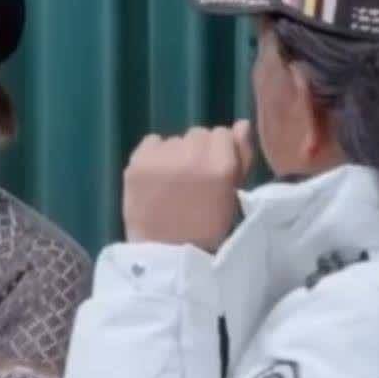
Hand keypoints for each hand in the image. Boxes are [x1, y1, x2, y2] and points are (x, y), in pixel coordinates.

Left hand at [122, 120, 254, 252]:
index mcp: (220, 165)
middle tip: (192, 177)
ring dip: (176, 153)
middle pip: (198, 133)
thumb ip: (241, 156)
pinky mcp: (136, 162)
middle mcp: (191, 155)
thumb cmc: (207, 228)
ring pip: (175, 139)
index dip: (220, 151)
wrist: (166, 253)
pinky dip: (155, 154)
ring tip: (173, 181)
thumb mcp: (233, 194)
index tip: (213, 171)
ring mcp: (161, 158)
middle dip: (198, 150)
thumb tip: (241, 124)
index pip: (223, 132)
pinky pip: (151, 142)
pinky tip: (156, 176)